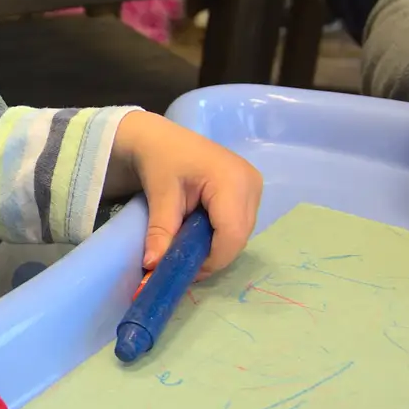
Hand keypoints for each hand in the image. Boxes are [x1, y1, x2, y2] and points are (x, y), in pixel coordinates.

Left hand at [106, 111, 262, 276]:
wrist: (162, 140)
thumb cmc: (161, 161)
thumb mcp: (159, 196)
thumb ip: (161, 232)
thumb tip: (154, 265)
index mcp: (232, 181)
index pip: (232, 234)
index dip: (212, 259)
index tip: (185, 268)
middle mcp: (252, 183)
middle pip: (239, 237)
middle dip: (213, 255)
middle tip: (183, 261)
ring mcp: (255, 186)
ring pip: (241, 233)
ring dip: (217, 246)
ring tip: (188, 244)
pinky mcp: (251, 190)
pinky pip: (240, 224)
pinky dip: (221, 234)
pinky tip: (199, 231)